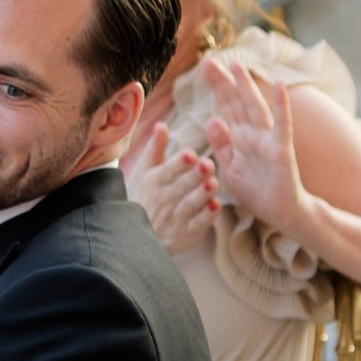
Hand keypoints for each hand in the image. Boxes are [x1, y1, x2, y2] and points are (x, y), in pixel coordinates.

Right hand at [132, 132, 217, 255]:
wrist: (143, 235)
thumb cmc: (150, 196)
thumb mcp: (149, 172)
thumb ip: (157, 148)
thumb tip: (161, 124)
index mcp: (155, 181)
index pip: (168, 171)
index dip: (179, 163)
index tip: (191, 154)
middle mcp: (163, 200)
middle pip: (180, 187)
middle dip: (194, 176)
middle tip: (208, 165)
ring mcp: (174, 218)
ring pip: (189, 205)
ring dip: (201, 194)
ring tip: (213, 183)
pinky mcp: (186, 234)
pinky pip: (197, 225)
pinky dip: (206, 217)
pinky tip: (216, 206)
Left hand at [194, 58, 307, 234]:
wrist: (280, 213)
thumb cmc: (257, 191)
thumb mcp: (230, 167)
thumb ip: (221, 144)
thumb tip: (211, 119)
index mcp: (240, 138)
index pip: (225, 107)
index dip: (216, 87)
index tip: (204, 66)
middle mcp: (254, 134)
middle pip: (236, 103)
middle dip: (223, 82)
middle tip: (208, 60)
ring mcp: (268, 140)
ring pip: (255, 108)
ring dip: (246, 86)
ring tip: (237, 65)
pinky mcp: (282, 150)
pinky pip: (282, 124)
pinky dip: (282, 104)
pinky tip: (279, 84)